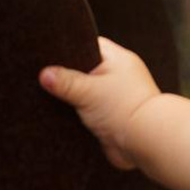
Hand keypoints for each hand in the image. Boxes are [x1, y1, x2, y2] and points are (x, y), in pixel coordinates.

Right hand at [38, 36, 162, 172]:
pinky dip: (76, 116)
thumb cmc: (124, 110)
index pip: (88, 45)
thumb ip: (65, 81)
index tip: (47, 53)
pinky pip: (87, 114)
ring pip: (84, 94)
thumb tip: (43, 74)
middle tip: (43, 76)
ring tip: (48, 96)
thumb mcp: (89, 91)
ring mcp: (113, 99)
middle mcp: (117, 77)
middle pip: (84, 70)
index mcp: (117, 60)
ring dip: (71, 98)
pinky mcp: (109, 120)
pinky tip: (59, 116)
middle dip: (66, 76)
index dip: (67, 48)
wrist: (146, 145)